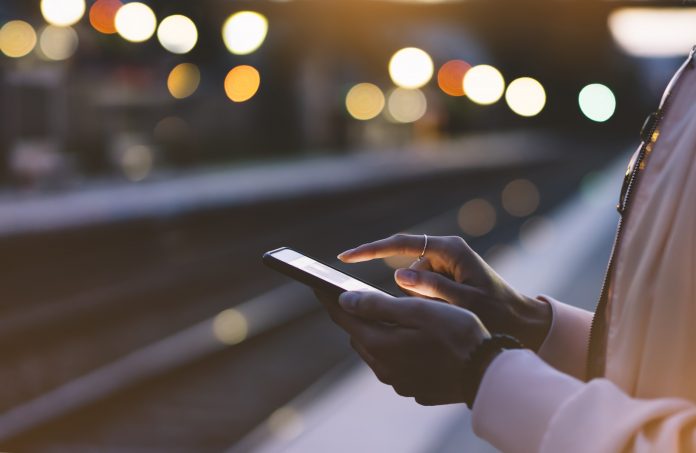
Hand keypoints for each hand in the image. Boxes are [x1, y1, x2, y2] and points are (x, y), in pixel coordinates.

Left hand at [315, 290, 489, 404]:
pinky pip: (393, 364)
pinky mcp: (413, 388)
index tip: (317, 284)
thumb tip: (344, 300)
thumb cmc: (457, 333)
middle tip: (351, 296)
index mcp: (380, 344)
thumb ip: (378, 305)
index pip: (344, 317)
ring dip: (374, 333)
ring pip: (375, 351)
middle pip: (358, 335)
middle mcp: (383, 367)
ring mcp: (398, 381)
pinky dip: (393, 349)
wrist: (488, 372)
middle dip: (354, 315)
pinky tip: (405, 339)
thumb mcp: (418, 310)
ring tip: (379, 314)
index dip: (329, 298)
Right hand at [338, 234, 550, 350]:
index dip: (371, 250)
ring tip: (452, 312)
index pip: (402, 244)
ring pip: (414, 279)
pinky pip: (423, 287)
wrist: (521, 322)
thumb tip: (398, 275)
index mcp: (450, 250)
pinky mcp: (446, 276)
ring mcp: (445, 263)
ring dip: (422, 298)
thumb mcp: (465, 303)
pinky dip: (426, 301)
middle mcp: (446, 251)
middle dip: (410, 288)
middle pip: (407, 263)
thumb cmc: (498, 312)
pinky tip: (447, 312)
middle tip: (431, 305)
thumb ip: (432, 288)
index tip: (346, 257)